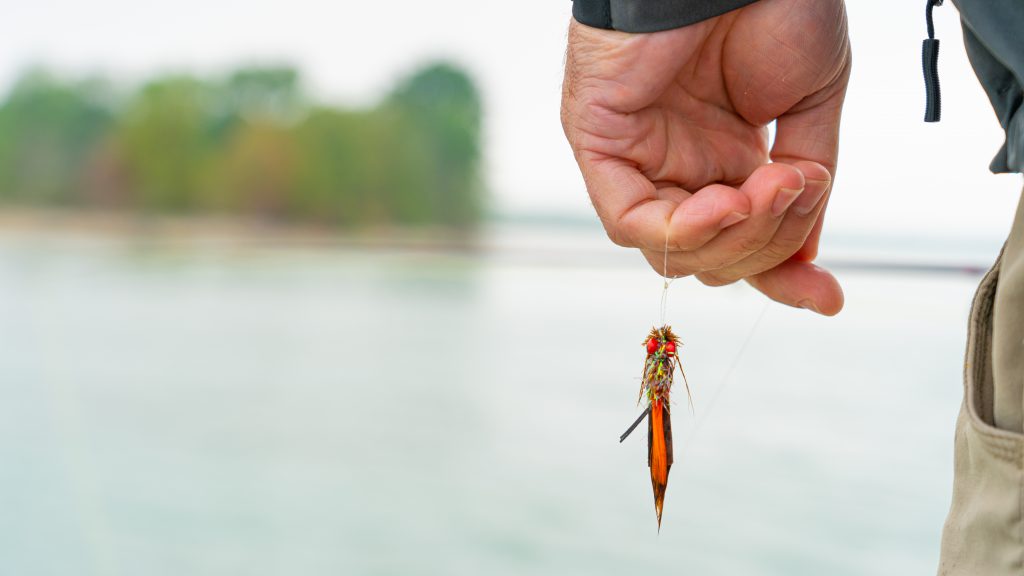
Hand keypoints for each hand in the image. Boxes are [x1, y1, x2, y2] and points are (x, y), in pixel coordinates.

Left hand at [561, 0, 850, 314]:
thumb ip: (801, 191)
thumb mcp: (809, 111)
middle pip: (710, 257)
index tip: (828, 297)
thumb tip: (804, 259)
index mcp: (725, 158)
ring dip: (733, 236)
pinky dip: (682, 229)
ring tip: (770, 186)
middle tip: (800, 191)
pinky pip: (630, 222)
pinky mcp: (599, 140)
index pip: (742, 243)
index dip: (782, 277)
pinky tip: (726, 200)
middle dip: (765, 246)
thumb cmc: (776, 8)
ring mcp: (637, 157)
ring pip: (672, 251)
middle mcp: (678, 166)